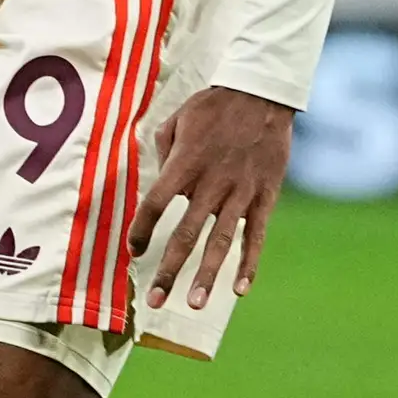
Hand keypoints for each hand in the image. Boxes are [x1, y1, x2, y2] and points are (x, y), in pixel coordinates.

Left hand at [126, 85, 295, 309]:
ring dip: (207, 276)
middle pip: (186, 235)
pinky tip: (240, 289)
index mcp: (185, 164)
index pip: (154, 204)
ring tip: (195, 304)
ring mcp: (240, 192)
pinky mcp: (265, 196)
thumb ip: (163, 154)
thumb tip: (159, 186)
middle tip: (155, 302)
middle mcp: (211, 183)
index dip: (141, 230)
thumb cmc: (213, 106)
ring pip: (221, 242)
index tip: (133, 251)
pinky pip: (256, 235)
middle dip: (169, 271)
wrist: (262, 94)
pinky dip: (249, 263)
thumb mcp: (178, 120)